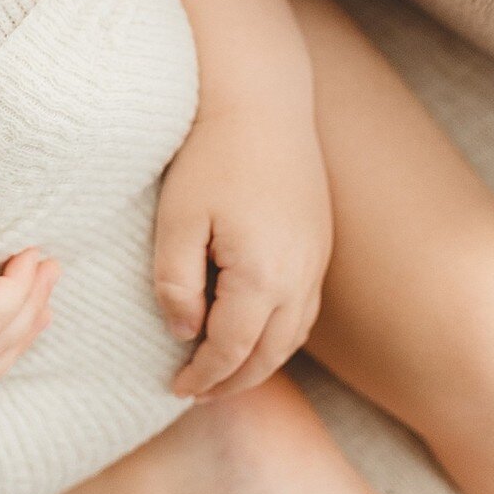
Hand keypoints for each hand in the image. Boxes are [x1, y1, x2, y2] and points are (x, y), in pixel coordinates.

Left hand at [154, 108, 332, 400]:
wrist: (261, 102)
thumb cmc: (210, 156)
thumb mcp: (177, 220)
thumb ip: (175, 282)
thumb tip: (183, 331)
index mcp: (262, 276)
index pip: (231, 349)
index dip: (203, 375)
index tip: (176, 387)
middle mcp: (299, 276)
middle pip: (269, 353)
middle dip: (233, 380)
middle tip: (198, 392)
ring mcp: (316, 259)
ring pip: (292, 334)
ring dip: (260, 361)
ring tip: (226, 371)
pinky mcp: (319, 241)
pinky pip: (304, 307)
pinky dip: (279, 333)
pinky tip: (256, 328)